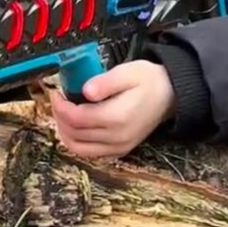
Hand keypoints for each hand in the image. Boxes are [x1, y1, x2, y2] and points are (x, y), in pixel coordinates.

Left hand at [50, 61, 175, 159]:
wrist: (170, 95)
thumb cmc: (149, 81)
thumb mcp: (128, 72)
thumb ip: (105, 82)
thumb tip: (85, 91)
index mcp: (117, 117)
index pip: (77, 119)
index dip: (61, 107)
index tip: (57, 93)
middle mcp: (117, 138)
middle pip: (74, 135)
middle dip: (60, 117)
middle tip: (58, 100)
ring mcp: (119, 147)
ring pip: (79, 149)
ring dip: (65, 132)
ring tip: (63, 113)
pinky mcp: (120, 151)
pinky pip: (91, 154)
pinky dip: (77, 143)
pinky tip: (75, 127)